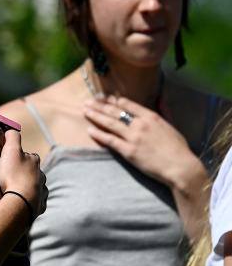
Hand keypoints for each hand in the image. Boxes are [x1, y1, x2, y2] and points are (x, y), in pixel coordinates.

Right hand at [0, 131, 47, 217]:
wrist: (20, 202)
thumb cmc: (14, 175)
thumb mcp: (10, 151)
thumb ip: (12, 137)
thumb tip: (11, 129)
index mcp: (35, 161)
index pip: (28, 155)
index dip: (19, 157)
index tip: (9, 162)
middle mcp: (42, 175)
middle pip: (33, 172)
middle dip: (24, 173)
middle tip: (10, 178)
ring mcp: (42, 191)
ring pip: (36, 186)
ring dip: (28, 187)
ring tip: (15, 192)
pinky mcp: (40, 205)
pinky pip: (36, 201)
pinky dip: (30, 201)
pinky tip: (22, 202)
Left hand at [83, 94, 202, 188]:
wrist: (180, 166)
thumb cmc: (178, 149)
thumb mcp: (169, 127)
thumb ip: (156, 119)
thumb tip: (149, 111)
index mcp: (152, 117)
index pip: (129, 105)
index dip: (115, 101)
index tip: (106, 98)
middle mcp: (140, 124)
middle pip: (116, 112)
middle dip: (101, 105)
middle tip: (89, 101)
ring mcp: (133, 137)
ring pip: (110, 123)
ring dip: (96, 116)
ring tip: (85, 110)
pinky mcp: (128, 151)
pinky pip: (110, 140)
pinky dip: (99, 134)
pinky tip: (89, 130)